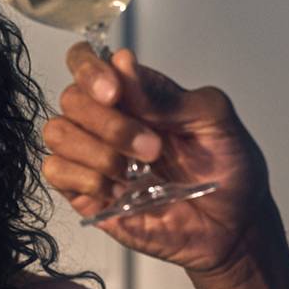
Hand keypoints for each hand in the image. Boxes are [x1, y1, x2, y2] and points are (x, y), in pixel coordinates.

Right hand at [42, 43, 271, 277]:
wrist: (232, 226)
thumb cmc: (227, 170)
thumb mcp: (213, 119)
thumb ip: (167, 94)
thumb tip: (123, 64)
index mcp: (134, 94)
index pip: (87, 61)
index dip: (89, 69)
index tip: (114, 91)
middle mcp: (106, 120)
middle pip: (71, 98)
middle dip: (109, 122)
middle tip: (153, 147)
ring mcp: (92, 157)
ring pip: (57, 133)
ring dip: (98, 152)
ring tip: (137, 172)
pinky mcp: (84, 193)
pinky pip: (56, 172)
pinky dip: (86, 178)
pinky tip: (118, 190)